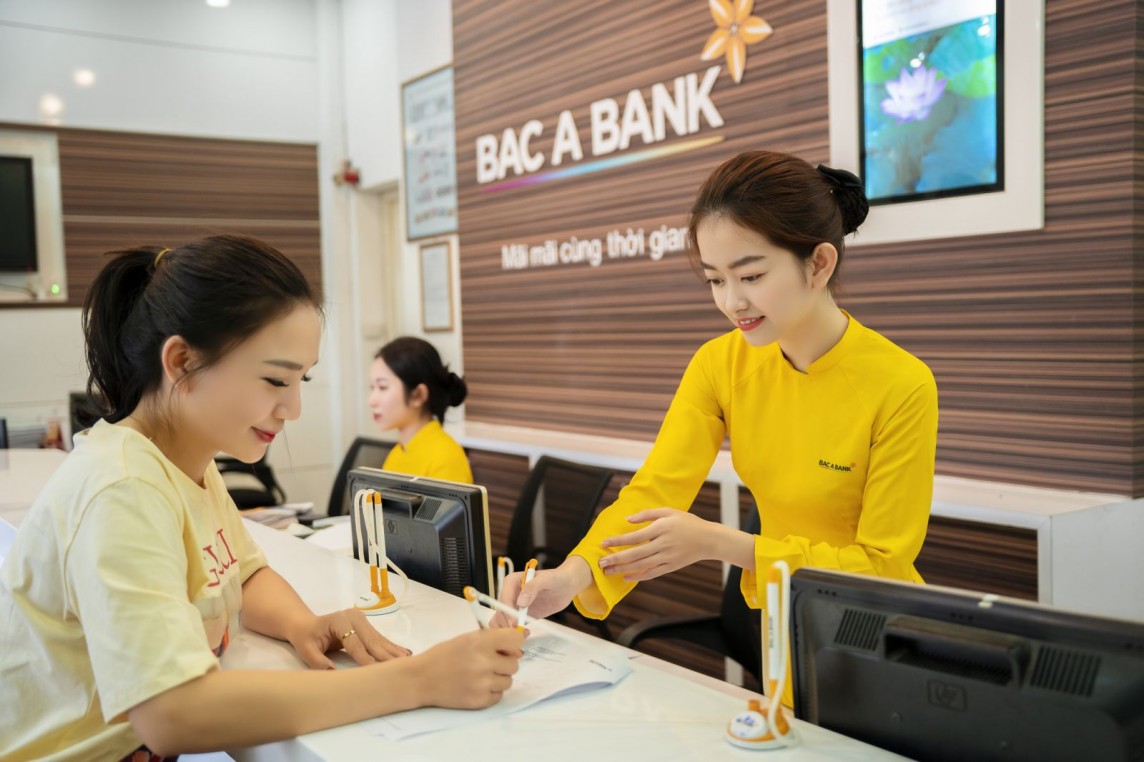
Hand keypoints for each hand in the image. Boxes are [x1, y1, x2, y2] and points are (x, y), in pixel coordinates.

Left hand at [289, 608, 409, 668]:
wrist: (306, 624)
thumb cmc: (305, 637)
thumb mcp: (306, 650)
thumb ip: (318, 662)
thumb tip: (333, 674)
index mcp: (340, 621)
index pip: (356, 644)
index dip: (367, 660)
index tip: (379, 674)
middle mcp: (354, 617)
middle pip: (373, 641)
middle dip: (386, 657)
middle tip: (402, 670)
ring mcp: (362, 619)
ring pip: (380, 640)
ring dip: (394, 653)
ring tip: (409, 663)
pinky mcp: (366, 624)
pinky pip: (380, 638)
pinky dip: (392, 648)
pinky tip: (405, 654)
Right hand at [411, 628, 524, 708]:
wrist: (421, 679)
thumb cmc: (443, 655)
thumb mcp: (467, 639)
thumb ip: (492, 641)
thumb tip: (518, 652)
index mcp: (481, 642)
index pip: (516, 640)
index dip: (513, 643)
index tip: (506, 647)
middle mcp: (485, 662)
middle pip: (514, 664)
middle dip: (503, 664)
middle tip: (487, 664)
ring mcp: (483, 684)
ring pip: (508, 681)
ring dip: (498, 678)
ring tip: (480, 676)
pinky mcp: (480, 701)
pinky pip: (499, 696)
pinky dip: (491, 692)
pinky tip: (476, 687)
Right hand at [489, 557, 591, 627]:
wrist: (566, 585)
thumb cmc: (556, 578)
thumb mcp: (547, 580)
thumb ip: (533, 587)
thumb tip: (520, 602)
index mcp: (512, 582)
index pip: (504, 598)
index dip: (507, 611)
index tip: (515, 623)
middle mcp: (509, 594)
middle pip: (500, 612)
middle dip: (508, 624)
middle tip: (520, 633)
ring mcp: (514, 606)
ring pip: (501, 621)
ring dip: (508, 630)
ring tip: (524, 634)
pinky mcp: (520, 616)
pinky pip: (511, 626)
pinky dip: (514, 633)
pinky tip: (526, 633)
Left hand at [597, 508, 719, 581]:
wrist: (708, 539)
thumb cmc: (687, 522)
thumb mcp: (669, 511)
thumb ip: (647, 514)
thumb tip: (627, 520)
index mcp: (661, 528)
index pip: (635, 536)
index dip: (618, 540)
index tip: (604, 543)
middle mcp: (663, 544)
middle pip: (635, 554)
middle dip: (616, 559)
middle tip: (600, 563)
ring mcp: (667, 557)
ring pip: (641, 565)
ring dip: (623, 569)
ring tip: (608, 571)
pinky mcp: (671, 566)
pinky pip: (652, 573)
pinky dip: (638, 576)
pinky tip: (626, 577)